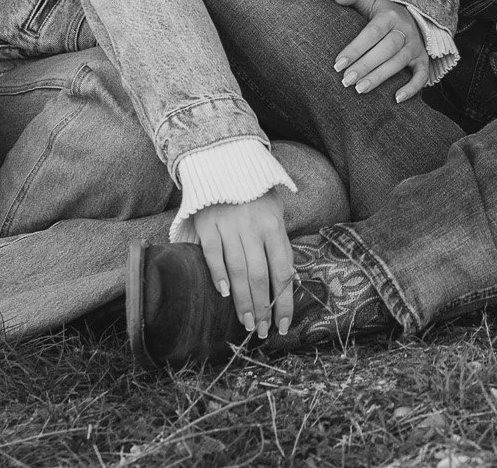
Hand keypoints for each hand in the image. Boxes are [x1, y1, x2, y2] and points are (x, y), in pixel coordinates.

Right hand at [187, 192, 292, 338]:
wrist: (226, 165)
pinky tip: (224, 294)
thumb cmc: (256, 197)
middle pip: (260, 275)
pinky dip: (218, 275)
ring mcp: (229, 226)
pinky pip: (213, 254)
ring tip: (246, 323)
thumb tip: (289, 281)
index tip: (283, 325)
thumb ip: (280, 245)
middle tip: (261, 331)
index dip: (284, 301)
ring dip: (243, 301)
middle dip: (262, 308)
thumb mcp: (276, 214)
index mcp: (274, 226)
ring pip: (238, 270)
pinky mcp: (207, 225)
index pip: (282, 271)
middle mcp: (253, 228)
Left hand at [332, 0, 432, 102]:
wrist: (413, 17)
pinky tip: (396, 99)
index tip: (337, 64)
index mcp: (390, 16)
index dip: (355, 49)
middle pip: (386, 49)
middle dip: (365, 65)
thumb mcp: (370, 1)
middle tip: (346, 81)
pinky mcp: (423, 60)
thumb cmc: (383, 14)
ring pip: (399, 63)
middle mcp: (405, 30)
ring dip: (380, 77)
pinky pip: (422, 75)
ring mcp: (415, 46)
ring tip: (360, 89)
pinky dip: (412, 88)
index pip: (371, 33)